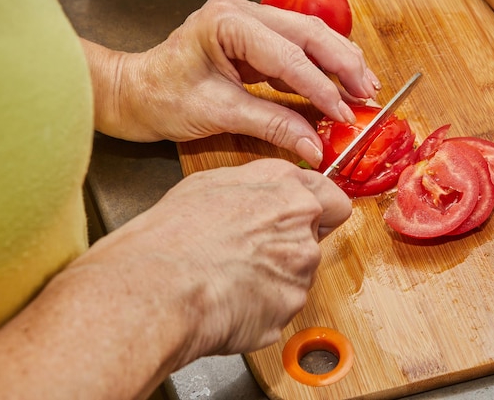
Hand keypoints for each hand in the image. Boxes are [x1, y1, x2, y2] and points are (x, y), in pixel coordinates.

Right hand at [81, 159, 351, 365]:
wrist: (159, 284)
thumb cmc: (173, 233)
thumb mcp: (212, 183)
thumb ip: (258, 186)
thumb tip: (267, 194)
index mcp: (286, 190)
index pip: (334, 200)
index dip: (321, 212)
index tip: (311, 220)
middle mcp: (302, 228)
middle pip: (314, 240)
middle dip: (290, 246)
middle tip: (251, 253)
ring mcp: (299, 271)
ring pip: (297, 276)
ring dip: (275, 278)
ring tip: (230, 277)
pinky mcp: (288, 309)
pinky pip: (280, 307)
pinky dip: (262, 307)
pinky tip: (230, 299)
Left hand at [87, 0, 380, 166]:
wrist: (136, 91)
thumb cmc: (162, 97)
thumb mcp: (218, 114)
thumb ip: (272, 125)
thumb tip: (315, 146)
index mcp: (226, 23)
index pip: (288, 56)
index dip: (322, 87)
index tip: (345, 113)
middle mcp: (241, 13)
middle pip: (309, 33)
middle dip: (343, 65)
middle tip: (369, 94)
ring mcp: (249, 22)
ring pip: (308, 36)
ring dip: (338, 62)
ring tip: (363, 87)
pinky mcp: (253, 38)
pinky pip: (296, 48)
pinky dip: (320, 68)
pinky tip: (338, 84)